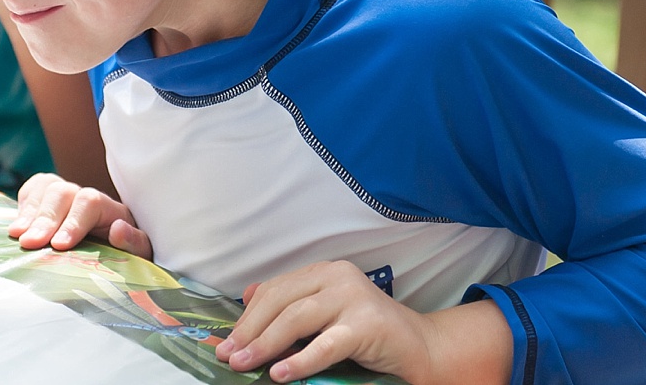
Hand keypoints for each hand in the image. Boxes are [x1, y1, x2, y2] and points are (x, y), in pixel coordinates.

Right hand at [7, 173, 151, 256]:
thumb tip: (118, 228)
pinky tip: (16, 226)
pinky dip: (22, 205)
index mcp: (110, 210)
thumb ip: (134, 243)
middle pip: (63, 193)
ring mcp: (64, 196)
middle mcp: (84, 197)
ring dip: (30, 213)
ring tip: (17, 236)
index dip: (73, 222)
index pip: (90, 203)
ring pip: (46, 189)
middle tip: (30, 243)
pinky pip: (32, 190)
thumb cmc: (122, 258)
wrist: (107, 257)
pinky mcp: (45, 199)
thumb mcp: (136, 256)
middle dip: (45, 219)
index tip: (59, 246)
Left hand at [216, 263, 511, 384]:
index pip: (275, 290)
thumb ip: (292, 304)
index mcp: (324, 271)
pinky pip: (326, 344)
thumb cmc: (368, 333)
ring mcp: (353, 297)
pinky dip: (300, 360)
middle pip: (280, 301)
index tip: (226, 342)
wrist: (419, 347)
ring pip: (297, 318)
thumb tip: (246, 298)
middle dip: (250, 331)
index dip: (247, 316)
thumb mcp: (325, 314)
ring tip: (244, 364)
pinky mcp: (367, 324)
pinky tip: (280, 373)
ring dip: (265, 344)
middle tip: (228, 356)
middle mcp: (338, 276)